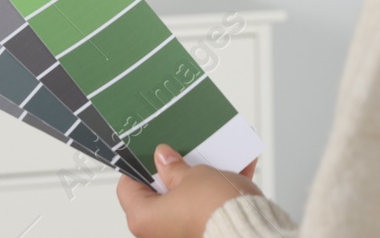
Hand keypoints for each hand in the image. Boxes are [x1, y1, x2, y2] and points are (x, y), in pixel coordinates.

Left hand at [117, 145, 260, 237]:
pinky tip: (239, 163)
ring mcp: (184, 232)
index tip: (153, 150)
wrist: (250, 232)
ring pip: (189, 197)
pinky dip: (223, 187)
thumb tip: (164, 158)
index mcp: (145, 219)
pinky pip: (212, 205)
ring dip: (203, 176)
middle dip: (176, 169)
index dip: (140, 164)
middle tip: (183, 149)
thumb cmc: (214, 211)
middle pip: (162, 191)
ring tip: (214, 152)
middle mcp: (161, 231)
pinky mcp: (207, 231)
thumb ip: (174, 167)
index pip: (129, 186)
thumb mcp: (191, 176)